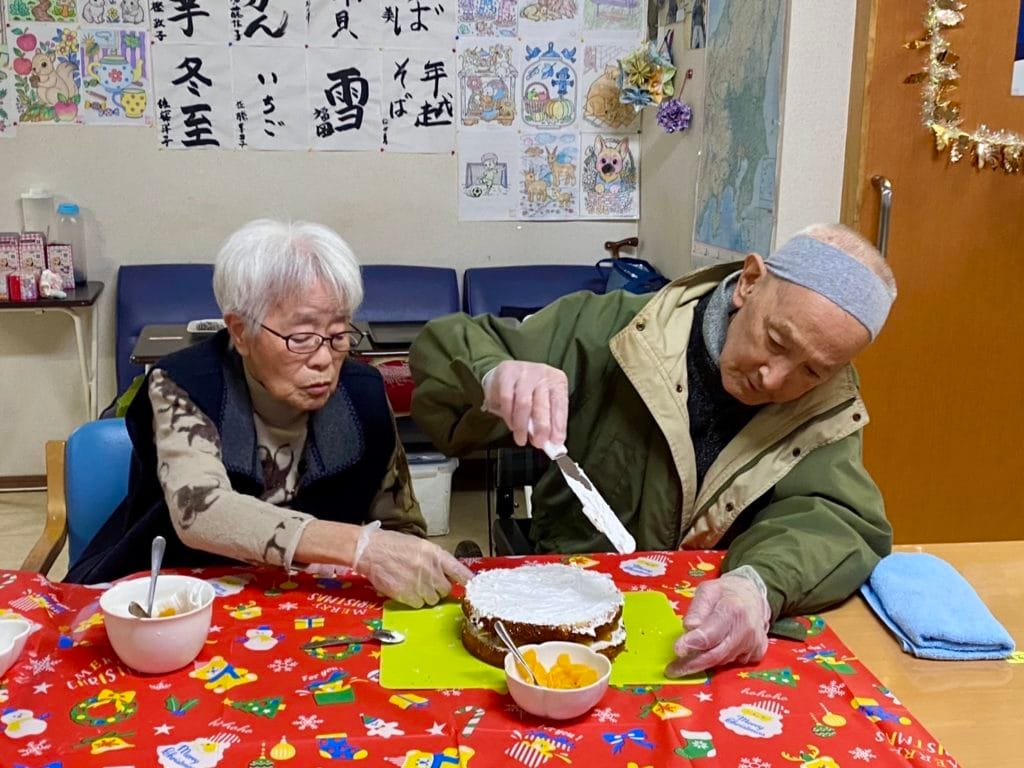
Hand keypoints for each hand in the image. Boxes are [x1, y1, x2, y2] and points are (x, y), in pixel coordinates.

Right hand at [352, 522, 473, 607]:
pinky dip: (413, 600)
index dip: (467, 581)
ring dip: (426, 595)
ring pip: (432, 599)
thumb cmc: (393, 545)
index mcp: (435, 554)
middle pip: (446, 589)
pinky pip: (418, 604)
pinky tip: (405, 589)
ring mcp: (418, 583)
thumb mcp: (420, 545)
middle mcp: (430, 569)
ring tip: (412, 583)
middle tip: (426, 581)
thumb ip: (436, 560)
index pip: (459, 571)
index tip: (472, 586)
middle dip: (438, 588)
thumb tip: (449, 574)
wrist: (370, 550)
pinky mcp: (406, 594)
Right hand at [482, 361, 567, 448]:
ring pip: (524, 404)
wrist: (506, 375)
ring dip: (522, 426)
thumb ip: (549, 420)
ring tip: (521, 439)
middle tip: (538, 443)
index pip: (560, 404)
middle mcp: (542, 373)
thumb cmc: (529, 392)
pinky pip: (507, 399)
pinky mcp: (506, 374)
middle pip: (542, 404)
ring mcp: (523, 372)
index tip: (556, 441)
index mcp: (556, 380)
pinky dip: (509, 416)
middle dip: (541, 428)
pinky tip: (511, 425)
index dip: (558, 425)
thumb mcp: (544, 403)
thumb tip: (552, 442)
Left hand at [664, 567, 770, 676]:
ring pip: (722, 661)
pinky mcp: (756, 654)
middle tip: (673, 669)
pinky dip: (718, 660)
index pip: (711, 634)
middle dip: (692, 664)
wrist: (753, 597)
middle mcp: (746, 630)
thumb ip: (697, 609)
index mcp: (733, 609)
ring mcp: (753, 644)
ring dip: (703, 662)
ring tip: (686, 659)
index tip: (678, 650)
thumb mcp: (707, 591)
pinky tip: (711, 651)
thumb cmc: (726, 593)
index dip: (693, 643)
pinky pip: (731, 663)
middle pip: (716, 654)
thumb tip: (689, 628)